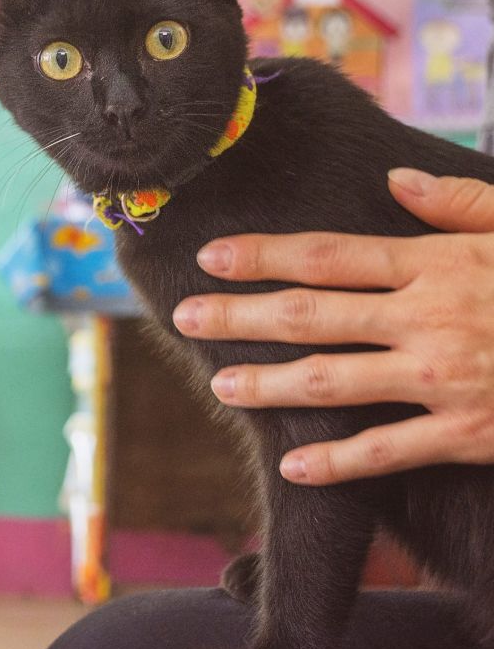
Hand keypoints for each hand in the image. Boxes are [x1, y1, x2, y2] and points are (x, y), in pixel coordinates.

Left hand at [171, 169, 493, 484]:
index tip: (212, 255)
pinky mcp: (469, 434)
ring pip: (335, 382)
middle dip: (239, 315)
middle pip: (312, 314)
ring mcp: (444, 380)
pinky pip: (391, 452)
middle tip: (183, 316)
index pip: (329, 255)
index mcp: (437, 265)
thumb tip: (395, 183)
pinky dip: (341, 462)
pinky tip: (296, 465)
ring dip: (270, 384)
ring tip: (220, 383)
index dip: (264, 255)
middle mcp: (428, 319)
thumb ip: (458, 203)